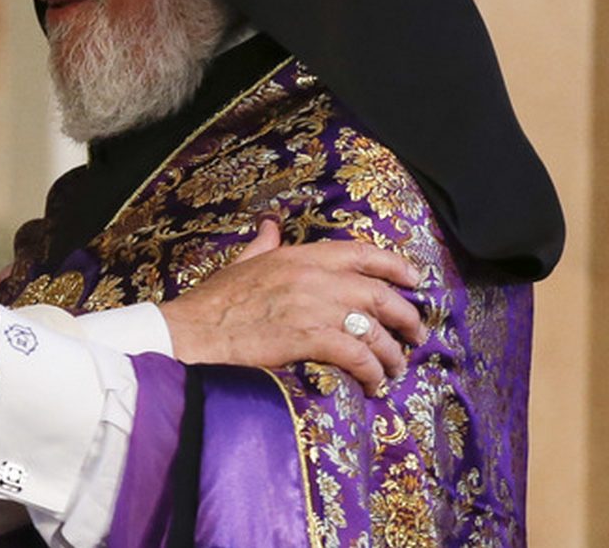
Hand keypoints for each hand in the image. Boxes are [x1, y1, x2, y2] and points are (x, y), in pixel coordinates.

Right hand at [162, 219, 426, 393]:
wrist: (192, 333)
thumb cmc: (213, 303)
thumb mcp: (241, 263)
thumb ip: (262, 244)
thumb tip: (269, 224)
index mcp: (299, 256)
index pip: (361, 253)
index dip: (395, 267)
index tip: (416, 281)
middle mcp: (313, 277)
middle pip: (379, 294)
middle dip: (406, 317)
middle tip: (416, 336)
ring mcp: (313, 308)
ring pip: (373, 329)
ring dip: (391, 354)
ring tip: (395, 370)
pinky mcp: (309, 339)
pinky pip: (357, 356)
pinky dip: (371, 372)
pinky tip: (373, 385)